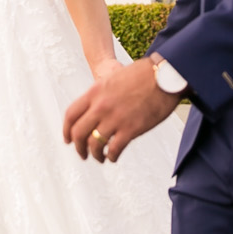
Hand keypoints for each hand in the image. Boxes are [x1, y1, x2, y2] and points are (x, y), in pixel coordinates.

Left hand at [63, 57, 181, 162]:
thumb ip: (101, 94)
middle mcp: (101, 106)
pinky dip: (111, 156)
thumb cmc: (143, 75)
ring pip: (94, 144)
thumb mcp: (113, 79)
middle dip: (79, 147)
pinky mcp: (131, 129)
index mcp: (94, 92)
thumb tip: (95, 109)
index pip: (71, 115)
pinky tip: (113, 157)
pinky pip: (114, 149)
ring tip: (100, 158)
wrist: (165, 75)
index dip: (66, 130)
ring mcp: (115, 118)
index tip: (68, 139)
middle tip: (83, 154)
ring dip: (95, 155)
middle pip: (79, 133)